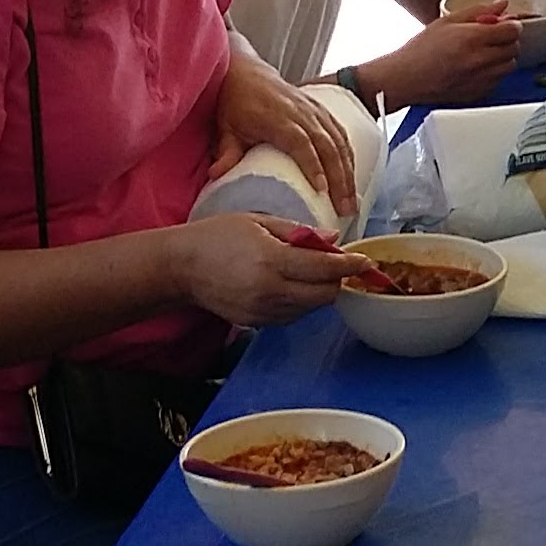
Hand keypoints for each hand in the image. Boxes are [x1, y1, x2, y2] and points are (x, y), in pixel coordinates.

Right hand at [176, 214, 371, 326]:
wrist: (181, 267)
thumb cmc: (217, 236)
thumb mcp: (259, 221)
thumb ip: (298, 232)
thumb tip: (332, 238)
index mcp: (272, 261)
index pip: (325, 269)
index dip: (350, 265)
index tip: (364, 262)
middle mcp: (270, 291)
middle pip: (325, 296)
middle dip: (336, 280)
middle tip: (334, 263)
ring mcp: (263, 312)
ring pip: (311, 309)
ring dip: (318, 291)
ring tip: (306, 271)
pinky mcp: (257, 324)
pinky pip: (292, 316)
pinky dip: (300, 302)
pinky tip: (288, 284)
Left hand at [211, 55, 360, 217]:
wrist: (246, 72)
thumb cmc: (235, 103)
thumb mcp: (226, 127)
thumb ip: (226, 152)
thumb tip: (215, 176)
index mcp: (277, 117)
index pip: (300, 142)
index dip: (312, 165)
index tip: (321, 190)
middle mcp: (301, 112)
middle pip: (327, 145)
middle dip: (339, 178)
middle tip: (345, 209)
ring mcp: (314, 109)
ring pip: (339, 142)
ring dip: (348, 172)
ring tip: (352, 202)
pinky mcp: (321, 110)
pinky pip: (341, 134)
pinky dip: (349, 156)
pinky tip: (353, 178)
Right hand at [364, 12, 521, 109]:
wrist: (406, 79)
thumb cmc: (420, 51)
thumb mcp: (447, 21)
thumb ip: (478, 11)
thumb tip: (501, 4)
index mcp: (473, 38)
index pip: (512, 30)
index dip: (511, 25)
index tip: (505, 24)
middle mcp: (480, 60)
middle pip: (514, 48)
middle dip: (508, 40)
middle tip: (494, 37)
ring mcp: (480, 80)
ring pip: (510, 66)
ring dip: (503, 57)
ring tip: (485, 53)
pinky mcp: (478, 94)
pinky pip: (498, 81)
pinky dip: (494, 73)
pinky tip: (478, 68)